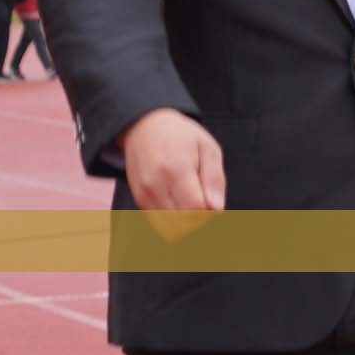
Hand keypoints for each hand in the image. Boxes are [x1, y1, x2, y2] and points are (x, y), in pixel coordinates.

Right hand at [119, 107, 224, 241]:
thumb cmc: (182, 135)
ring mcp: (144, 193)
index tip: (212, 199)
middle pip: (182, 223)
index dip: (210, 211)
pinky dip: (172, 221)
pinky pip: (157, 223)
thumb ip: (215, 179)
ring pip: (168, 228)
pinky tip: (179, 203)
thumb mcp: (208, 148)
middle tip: (204, 202)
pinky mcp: (138, 198)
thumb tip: (216, 209)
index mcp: (176, 169)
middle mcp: (155, 184)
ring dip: (186, 223)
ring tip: (191, 202)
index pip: (196, 209)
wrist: (144, 125)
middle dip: (199, 220)